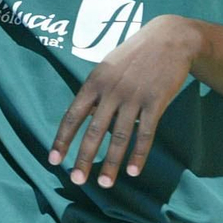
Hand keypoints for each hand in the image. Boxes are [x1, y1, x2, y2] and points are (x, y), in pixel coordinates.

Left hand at [49, 14, 198, 186]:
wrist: (169, 38)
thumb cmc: (133, 56)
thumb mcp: (107, 67)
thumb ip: (95, 93)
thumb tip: (82, 118)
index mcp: (94, 82)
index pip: (72, 115)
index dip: (62, 140)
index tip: (54, 161)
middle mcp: (110, 90)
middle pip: (94, 130)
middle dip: (84, 158)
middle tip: (77, 180)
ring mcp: (134, 96)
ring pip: (119, 136)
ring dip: (112, 163)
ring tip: (104, 184)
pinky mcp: (156, 101)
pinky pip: (145, 132)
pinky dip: (139, 154)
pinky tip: (133, 171)